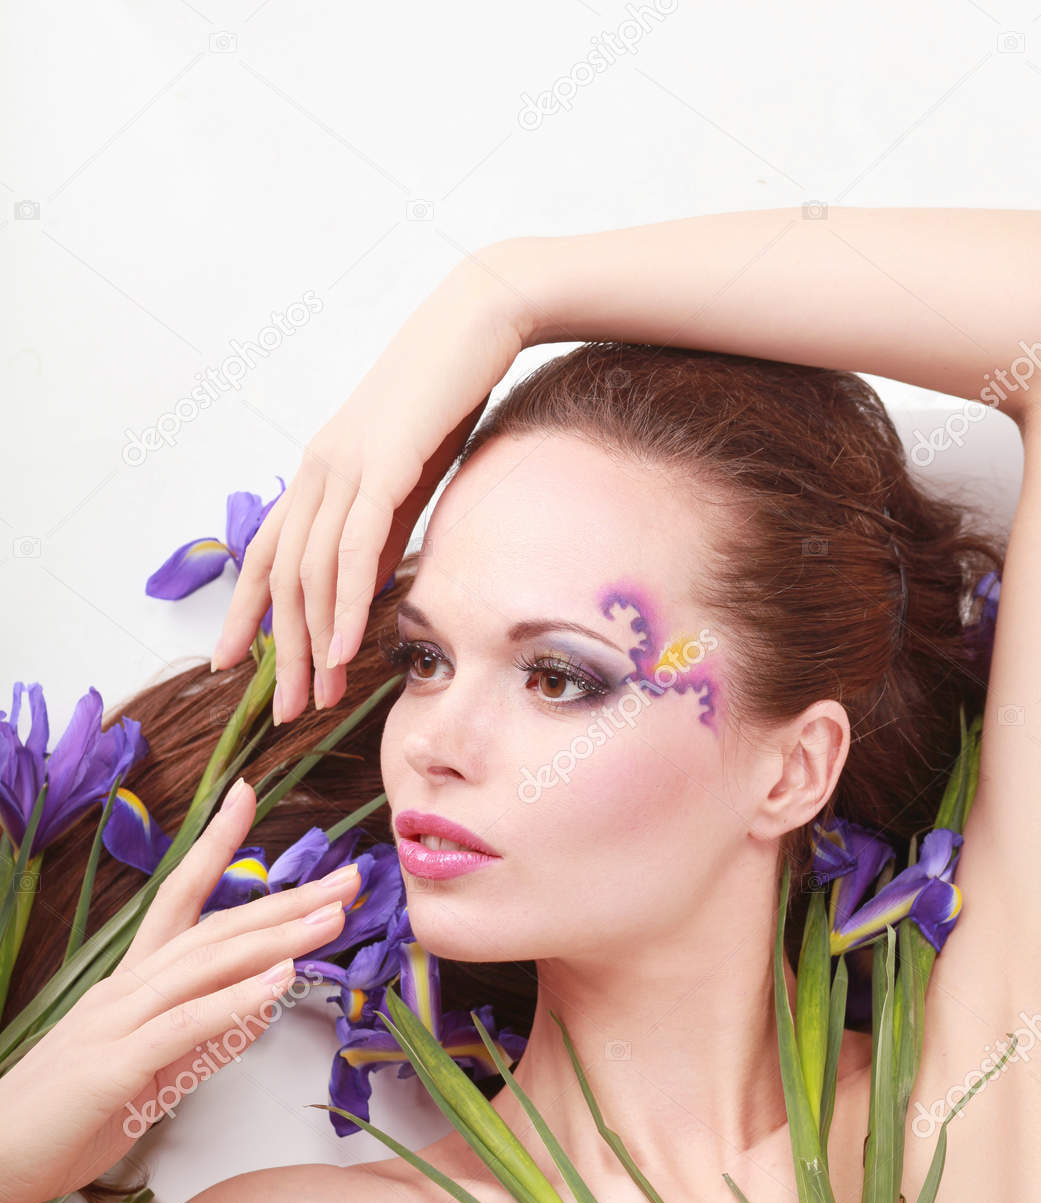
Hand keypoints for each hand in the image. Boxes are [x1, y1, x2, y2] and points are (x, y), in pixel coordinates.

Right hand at [0, 778, 360, 1202]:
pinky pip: (184, 1026)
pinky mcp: (113, 1067)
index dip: (214, 848)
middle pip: (212, 929)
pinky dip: (234, 1000)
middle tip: (348, 879)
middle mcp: (124, 989)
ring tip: (331, 917)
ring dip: (274, 939)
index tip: (249, 795)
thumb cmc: (69, 1118)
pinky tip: (279, 983)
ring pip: (204, 966)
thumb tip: (260, 1010)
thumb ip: (204, 1041)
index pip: (177, 900)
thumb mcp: (151, 1076)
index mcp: (130, 985)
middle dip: (284, 901)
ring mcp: (116, 1023)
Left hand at [210, 242, 534, 724]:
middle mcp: (317, 470)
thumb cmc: (448, 398)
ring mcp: (344, 466)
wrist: (477, 324)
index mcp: (318, 473)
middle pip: (284, 577)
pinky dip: (343, 606)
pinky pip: (353, 550)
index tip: (232, 664)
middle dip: (282, 651)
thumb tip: (363, 587)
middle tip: (286, 710)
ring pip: (312, 571)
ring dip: (313, 642)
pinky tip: (343, 651)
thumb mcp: (407, 477)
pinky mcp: (382, 465)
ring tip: (319, 696)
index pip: (265, 554)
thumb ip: (381, 530)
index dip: (244, 612)